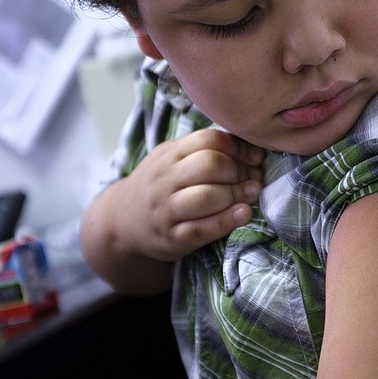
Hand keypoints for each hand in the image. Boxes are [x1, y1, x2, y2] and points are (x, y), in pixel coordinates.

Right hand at [105, 128, 264, 261]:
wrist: (121, 221)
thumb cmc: (160, 185)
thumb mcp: (172, 159)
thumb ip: (203, 150)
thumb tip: (250, 148)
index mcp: (169, 154)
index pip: (208, 140)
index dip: (239, 148)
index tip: (255, 158)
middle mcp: (165, 180)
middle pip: (210, 165)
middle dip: (241, 171)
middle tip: (255, 178)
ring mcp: (166, 210)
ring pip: (207, 196)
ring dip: (237, 194)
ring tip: (252, 194)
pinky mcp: (172, 238)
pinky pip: (202, 228)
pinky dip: (227, 220)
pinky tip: (244, 213)